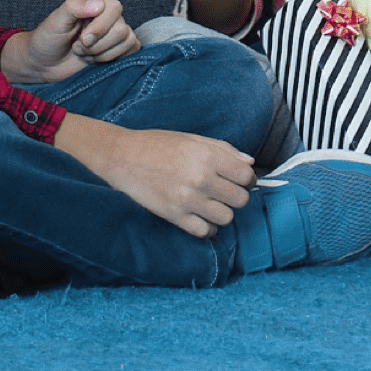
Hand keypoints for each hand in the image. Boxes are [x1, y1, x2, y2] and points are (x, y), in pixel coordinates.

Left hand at [1, 0, 138, 84]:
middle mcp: (108, 12)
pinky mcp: (119, 47)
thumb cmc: (48, 39)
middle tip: (79, 46)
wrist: (44, 63)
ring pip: (127, 41)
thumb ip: (74, 7)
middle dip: (97, 45)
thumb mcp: (55, 21)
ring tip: (83, 51)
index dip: (100, 28)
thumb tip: (99, 5)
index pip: (114, 8)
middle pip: (121, 29)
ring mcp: (114, 30)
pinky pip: (132, 50)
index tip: (82, 39)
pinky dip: (111, 58)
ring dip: (101, 53)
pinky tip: (94, 58)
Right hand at [54, 115, 255, 236]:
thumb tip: (249, 162)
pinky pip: (205, 231)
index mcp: (207, 156)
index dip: (246, 179)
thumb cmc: (157, 144)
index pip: (246, 176)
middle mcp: (201, 178)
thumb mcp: (191, 138)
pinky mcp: (174, 215)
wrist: (121, 156)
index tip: (238, 180)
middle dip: (236, 196)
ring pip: (226, 218)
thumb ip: (223, 149)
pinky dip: (207, 227)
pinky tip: (200, 217)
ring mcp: (188, 199)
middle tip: (223, 192)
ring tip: (210, 204)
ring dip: (222, 213)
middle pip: (240, 199)